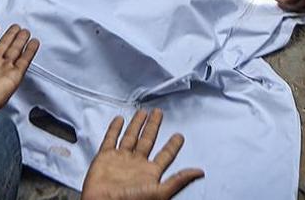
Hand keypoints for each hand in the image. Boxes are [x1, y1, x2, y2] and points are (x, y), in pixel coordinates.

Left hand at [0, 23, 38, 123]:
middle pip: (3, 47)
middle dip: (9, 37)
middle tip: (16, 27)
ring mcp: (3, 72)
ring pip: (14, 52)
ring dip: (20, 41)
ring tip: (25, 31)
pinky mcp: (13, 78)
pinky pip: (24, 62)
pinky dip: (30, 52)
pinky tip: (33, 43)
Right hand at [81, 109, 204, 199]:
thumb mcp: (160, 192)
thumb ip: (178, 180)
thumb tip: (199, 172)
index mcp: (150, 172)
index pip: (165, 155)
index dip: (173, 145)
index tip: (179, 135)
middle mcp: (136, 164)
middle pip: (147, 140)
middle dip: (153, 126)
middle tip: (158, 113)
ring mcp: (120, 159)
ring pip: (130, 137)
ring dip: (136, 124)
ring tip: (142, 112)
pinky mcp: (105, 157)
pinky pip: (110, 139)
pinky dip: (114, 129)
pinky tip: (119, 120)